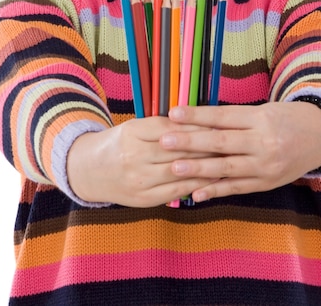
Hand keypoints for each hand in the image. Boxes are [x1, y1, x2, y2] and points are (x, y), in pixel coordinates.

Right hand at [67, 116, 216, 206]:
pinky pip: (176, 191)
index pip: (172, 128)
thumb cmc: (119, 144)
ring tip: (228, 160)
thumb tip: (199, 121)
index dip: (196, 126)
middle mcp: (134, 156)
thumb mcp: (135, 127)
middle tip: (231, 141)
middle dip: (208, 145)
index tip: (218, 123)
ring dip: (207, 166)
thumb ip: (162, 126)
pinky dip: (196, 185)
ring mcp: (139, 180)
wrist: (89, 172)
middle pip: (179, 149)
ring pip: (180, 171)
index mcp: (132, 132)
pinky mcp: (143, 199)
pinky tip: (212, 180)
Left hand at [163, 102, 320, 201]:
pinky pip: (236, 188)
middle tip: (164, 141)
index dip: (197, 116)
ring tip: (174, 168)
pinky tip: (194, 194)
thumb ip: (233, 118)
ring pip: (226, 168)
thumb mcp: (262, 110)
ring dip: (198, 169)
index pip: (222, 117)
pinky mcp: (266, 184)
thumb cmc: (284, 118)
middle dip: (190, 142)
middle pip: (221, 142)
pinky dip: (215, 191)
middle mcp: (263, 143)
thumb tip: (196, 120)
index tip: (173, 114)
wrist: (320, 137)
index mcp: (260, 119)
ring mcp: (264, 166)